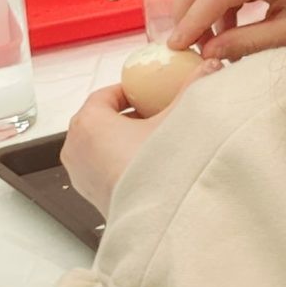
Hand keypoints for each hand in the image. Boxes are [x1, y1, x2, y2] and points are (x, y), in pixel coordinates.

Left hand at [62, 83, 185, 210]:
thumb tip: (209, 67)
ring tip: (157, 140)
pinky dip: (121, 160)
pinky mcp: (90, 192)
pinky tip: (150, 163)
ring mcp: (80, 172)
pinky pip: (103, 166)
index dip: (131, 91)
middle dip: (130, 114)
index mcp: (88, 122)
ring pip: (101, 144)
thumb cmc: (155, 171)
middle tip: (157, 114)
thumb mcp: (178, 122)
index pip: (106, 94)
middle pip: (102, 118)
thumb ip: (192, 90)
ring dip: (125, 139)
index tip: (149, 92)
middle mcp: (76, 146)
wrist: (155, 218)